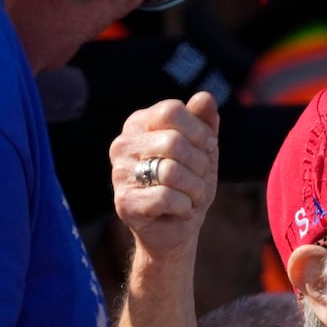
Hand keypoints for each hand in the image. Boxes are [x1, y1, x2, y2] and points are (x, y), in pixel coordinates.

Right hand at [111, 91, 220, 259]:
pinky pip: (166, 198)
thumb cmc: (189, 183)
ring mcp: (119, 173)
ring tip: (192, 196)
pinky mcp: (124, 202)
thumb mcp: (203, 148)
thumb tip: (204, 98)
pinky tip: (181, 210)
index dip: (199, 131)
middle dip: (199, 165)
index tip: (207, 148)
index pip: (172, 110)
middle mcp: (123, 144)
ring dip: (195, 189)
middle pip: (174, 142)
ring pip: (171, 171)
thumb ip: (204, 121)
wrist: (176, 228)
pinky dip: (185, 206)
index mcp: (139, 123)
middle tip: (199, 179)